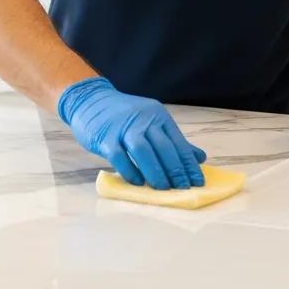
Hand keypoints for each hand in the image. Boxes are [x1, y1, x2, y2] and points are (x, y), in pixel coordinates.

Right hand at [58, 76, 206, 189]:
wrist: (90, 99)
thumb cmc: (123, 115)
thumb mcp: (150, 122)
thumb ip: (173, 140)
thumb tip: (199, 158)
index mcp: (157, 116)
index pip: (178, 142)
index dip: (189, 164)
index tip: (198, 182)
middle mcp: (143, 120)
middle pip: (163, 147)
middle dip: (175, 170)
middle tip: (183, 189)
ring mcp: (123, 128)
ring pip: (143, 151)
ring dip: (155, 171)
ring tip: (163, 188)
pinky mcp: (105, 137)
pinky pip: (119, 156)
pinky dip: (130, 170)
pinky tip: (138, 182)